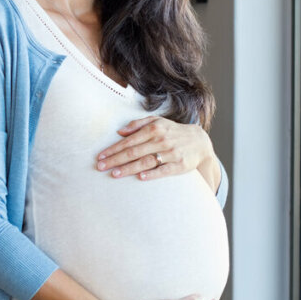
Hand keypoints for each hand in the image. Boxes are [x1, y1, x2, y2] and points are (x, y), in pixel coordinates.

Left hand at [96, 116, 218, 186]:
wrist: (199, 142)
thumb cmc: (173, 132)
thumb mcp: (158, 122)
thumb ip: (138, 124)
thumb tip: (120, 131)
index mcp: (154, 129)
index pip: (129, 140)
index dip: (114, 149)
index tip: (101, 156)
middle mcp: (161, 140)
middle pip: (134, 152)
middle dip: (116, 159)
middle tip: (101, 167)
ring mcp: (171, 153)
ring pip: (146, 161)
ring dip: (129, 168)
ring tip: (114, 174)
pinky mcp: (180, 165)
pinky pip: (164, 170)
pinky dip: (152, 173)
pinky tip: (141, 177)